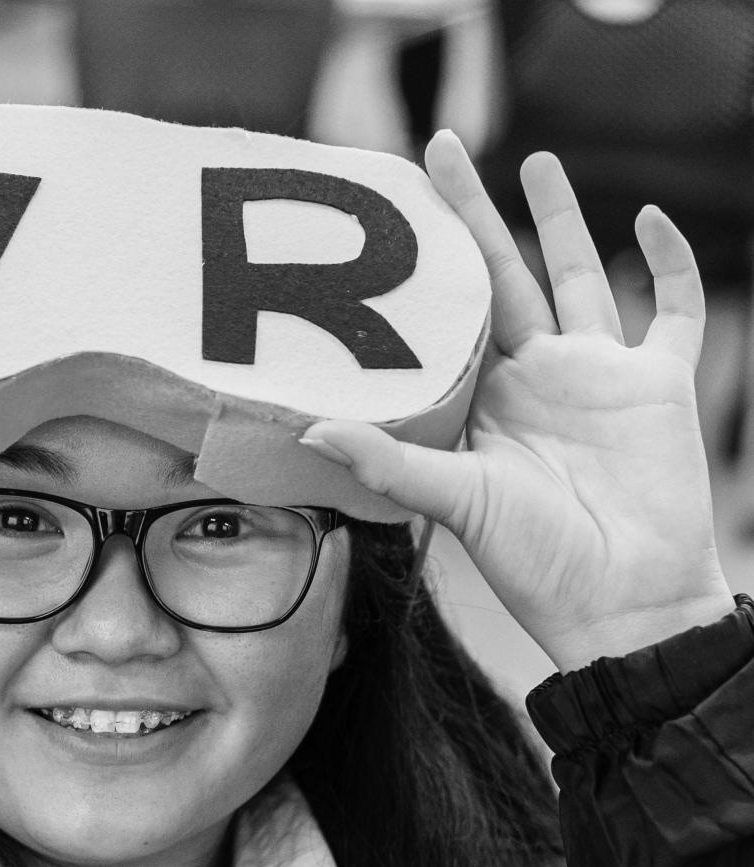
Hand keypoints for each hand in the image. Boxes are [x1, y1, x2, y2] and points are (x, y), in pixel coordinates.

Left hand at [301, 132, 732, 671]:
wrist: (624, 600)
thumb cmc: (535, 563)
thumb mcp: (455, 503)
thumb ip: (388, 464)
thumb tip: (310, 434)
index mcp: (483, 402)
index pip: (449, 316)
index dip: (426, 266)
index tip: (392, 211)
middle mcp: (534, 379)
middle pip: (503, 277)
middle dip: (477, 215)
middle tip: (443, 149)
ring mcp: (597, 375)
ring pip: (578, 277)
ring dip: (561, 221)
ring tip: (534, 162)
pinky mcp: (657, 382)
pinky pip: (671, 307)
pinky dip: (667, 261)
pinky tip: (646, 217)